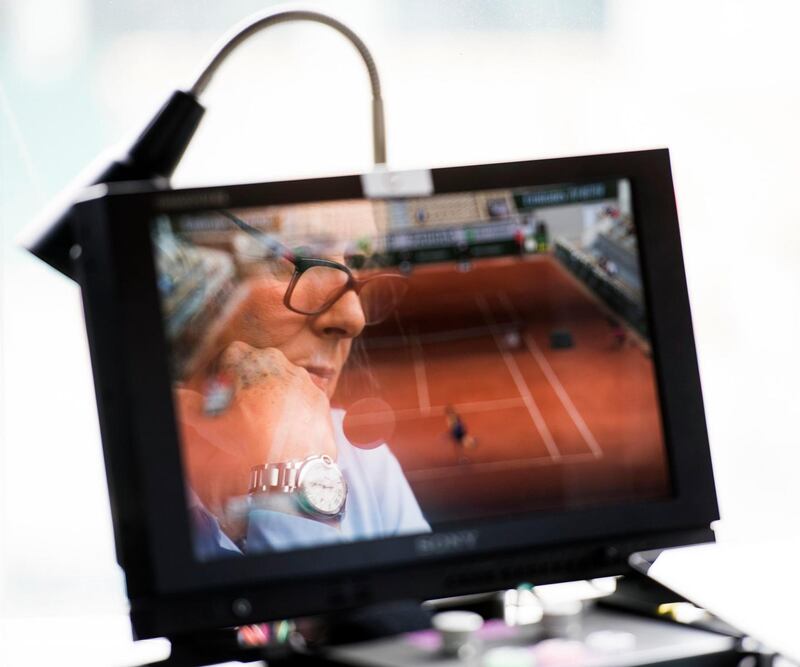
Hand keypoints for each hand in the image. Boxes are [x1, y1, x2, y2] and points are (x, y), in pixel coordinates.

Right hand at [175, 342, 336, 538]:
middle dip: (251, 384)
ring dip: (275, 396)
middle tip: (244, 411)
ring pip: (283, 381)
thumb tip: (178, 397)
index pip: (231, 357)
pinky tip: (287, 429)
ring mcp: (303, 378)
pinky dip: (296, 409)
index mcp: (247, 359)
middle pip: (259, 367)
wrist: (292, 463)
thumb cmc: (248, 440)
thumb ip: (188, 405)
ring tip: (266, 424)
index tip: (224, 394)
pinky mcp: (321, 396)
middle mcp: (278, 361)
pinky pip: (304, 398)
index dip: (226, 376)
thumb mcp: (209, 423)